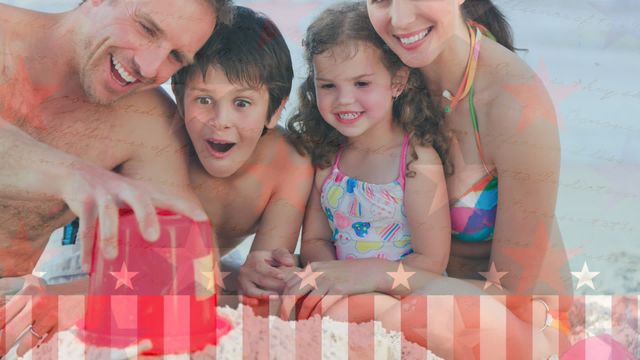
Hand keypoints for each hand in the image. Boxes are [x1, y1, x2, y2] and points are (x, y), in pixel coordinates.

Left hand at [0, 275, 84, 356]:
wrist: (84, 284)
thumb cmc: (56, 284)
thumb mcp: (35, 286)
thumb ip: (19, 300)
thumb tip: (4, 320)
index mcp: (28, 292)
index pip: (2, 315)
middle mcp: (37, 304)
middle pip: (11, 331)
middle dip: (2, 343)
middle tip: (0, 350)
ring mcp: (50, 315)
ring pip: (29, 339)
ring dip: (22, 348)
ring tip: (20, 351)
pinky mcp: (62, 323)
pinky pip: (47, 337)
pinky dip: (42, 339)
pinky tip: (39, 340)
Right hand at [60, 160, 207, 268]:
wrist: (75, 173)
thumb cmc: (115, 198)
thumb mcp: (133, 203)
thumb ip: (148, 223)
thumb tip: (167, 263)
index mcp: (144, 192)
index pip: (170, 198)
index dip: (187, 207)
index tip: (203, 220)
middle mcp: (127, 190)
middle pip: (140, 199)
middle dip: (146, 216)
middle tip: (153, 237)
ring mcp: (104, 194)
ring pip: (107, 212)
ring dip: (108, 235)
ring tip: (111, 257)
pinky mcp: (83, 200)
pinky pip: (83, 226)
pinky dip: (85, 248)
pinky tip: (88, 267)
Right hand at [238, 248, 296, 298]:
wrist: (260, 266)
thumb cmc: (272, 260)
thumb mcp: (278, 253)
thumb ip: (284, 256)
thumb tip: (289, 263)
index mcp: (253, 258)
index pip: (262, 266)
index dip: (272, 272)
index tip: (283, 276)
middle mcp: (245, 270)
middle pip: (259, 279)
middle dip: (273, 285)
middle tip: (286, 290)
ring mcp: (241, 282)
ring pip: (251, 291)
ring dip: (263, 295)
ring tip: (276, 298)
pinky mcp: (240, 292)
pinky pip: (244, 299)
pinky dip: (250, 302)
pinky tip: (259, 304)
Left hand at [280, 260, 377, 319]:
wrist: (371, 271)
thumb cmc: (349, 274)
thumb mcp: (328, 271)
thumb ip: (313, 278)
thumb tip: (299, 293)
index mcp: (312, 267)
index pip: (289, 283)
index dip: (282, 298)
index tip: (281, 310)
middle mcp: (316, 272)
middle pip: (292, 292)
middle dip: (286, 308)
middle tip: (284, 320)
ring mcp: (327, 280)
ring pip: (305, 301)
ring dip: (300, 316)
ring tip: (298, 324)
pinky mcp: (337, 288)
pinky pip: (321, 305)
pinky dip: (315, 316)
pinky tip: (315, 321)